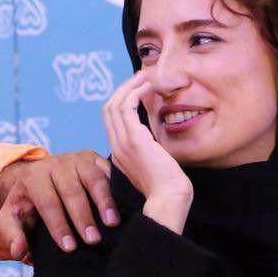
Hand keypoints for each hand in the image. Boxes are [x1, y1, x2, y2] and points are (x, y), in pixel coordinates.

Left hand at [0, 151, 117, 258]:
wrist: (41, 175)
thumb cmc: (28, 203)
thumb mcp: (11, 217)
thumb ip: (11, 234)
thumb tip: (18, 251)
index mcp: (33, 178)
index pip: (47, 202)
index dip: (58, 225)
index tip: (69, 248)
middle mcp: (56, 165)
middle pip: (71, 190)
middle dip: (82, 217)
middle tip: (92, 240)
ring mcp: (77, 159)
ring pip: (93, 177)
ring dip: (104, 201)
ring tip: (112, 223)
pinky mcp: (95, 159)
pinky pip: (109, 171)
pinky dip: (117, 188)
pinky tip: (125, 206)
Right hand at [102, 71, 192, 232]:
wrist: (169, 199)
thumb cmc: (168, 187)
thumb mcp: (155, 165)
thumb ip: (150, 150)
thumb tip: (155, 138)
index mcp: (120, 153)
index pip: (112, 120)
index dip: (123, 100)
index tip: (139, 90)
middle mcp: (116, 146)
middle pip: (108, 108)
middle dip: (123, 89)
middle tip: (140, 78)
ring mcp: (122, 143)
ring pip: (114, 104)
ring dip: (129, 87)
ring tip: (145, 77)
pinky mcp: (133, 139)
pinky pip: (126, 107)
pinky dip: (136, 93)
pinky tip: (149, 87)